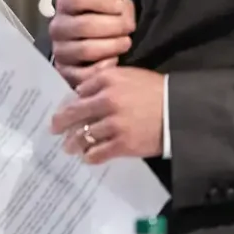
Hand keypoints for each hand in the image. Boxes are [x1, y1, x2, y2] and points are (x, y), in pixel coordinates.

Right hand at [49, 0, 135, 86]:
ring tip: (125, 43)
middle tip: (129, 27)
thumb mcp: (113, 4)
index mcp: (65, 5)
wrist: (101, 42)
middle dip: (114, 26)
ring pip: (86, 49)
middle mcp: (58, 27)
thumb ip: (117, 2)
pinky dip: (104, 67)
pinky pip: (85, 73)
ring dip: (113, 46)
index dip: (104, 1)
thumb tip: (122, 11)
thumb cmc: (107, 20)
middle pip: (85, 25)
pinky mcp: (66, 73)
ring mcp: (60, 51)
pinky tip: (114, 60)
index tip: (120, 7)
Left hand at [49, 65, 164, 161]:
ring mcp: (113, 124)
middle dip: (60, 123)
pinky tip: (87, 157)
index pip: (79, 92)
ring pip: (83, 136)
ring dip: (73, 143)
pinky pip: (97, 153)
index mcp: (107, 80)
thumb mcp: (130, 75)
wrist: (181, 110)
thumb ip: (104, 81)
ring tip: (68, 147)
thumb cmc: (157, 91)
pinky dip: (90, 156)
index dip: (71, 102)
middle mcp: (106, 100)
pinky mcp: (122, 144)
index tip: (66, 110)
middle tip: (53, 129)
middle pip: (74, 113)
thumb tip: (82, 93)